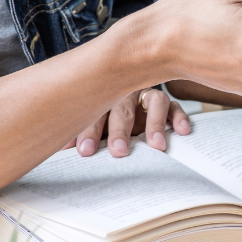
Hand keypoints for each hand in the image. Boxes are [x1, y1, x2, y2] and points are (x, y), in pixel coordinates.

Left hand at [63, 88, 190, 156]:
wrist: (131, 89)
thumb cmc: (104, 116)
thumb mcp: (92, 122)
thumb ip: (82, 132)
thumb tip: (59, 148)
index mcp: (102, 97)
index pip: (94, 112)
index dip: (88, 131)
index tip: (84, 151)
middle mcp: (126, 93)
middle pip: (123, 108)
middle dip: (119, 131)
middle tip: (118, 151)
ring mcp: (148, 96)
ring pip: (154, 103)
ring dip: (155, 124)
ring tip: (156, 145)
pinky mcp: (168, 104)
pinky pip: (176, 107)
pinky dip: (179, 117)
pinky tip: (181, 131)